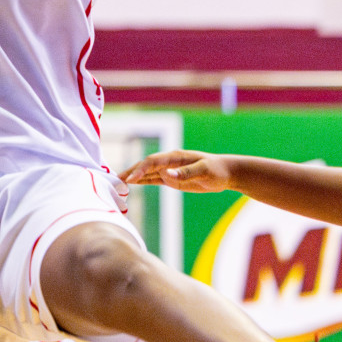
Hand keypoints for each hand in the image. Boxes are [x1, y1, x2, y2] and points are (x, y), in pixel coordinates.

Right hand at [120, 150, 234, 192]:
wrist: (225, 173)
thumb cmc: (216, 170)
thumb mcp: (204, 171)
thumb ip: (185, 173)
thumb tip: (166, 174)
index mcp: (175, 157)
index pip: (153, 162)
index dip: (141, 169)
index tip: (130, 179)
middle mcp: (168, 162)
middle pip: (145, 166)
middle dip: (131, 172)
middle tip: (116, 180)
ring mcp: (169, 171)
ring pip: (147, 173)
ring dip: (133, 176)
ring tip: (118, 182)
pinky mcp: (171, 179)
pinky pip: (153, 179)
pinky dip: (142, 181)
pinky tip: (132, 184)